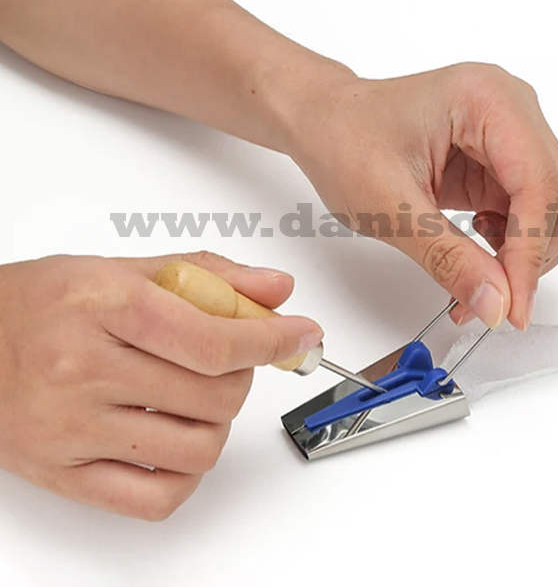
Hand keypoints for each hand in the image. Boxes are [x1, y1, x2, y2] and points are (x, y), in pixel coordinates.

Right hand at [0, 252, 321, 519]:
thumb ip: (209, 276)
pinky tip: (178, 440)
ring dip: (220, 423)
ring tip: (201, 398)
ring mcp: (72, 428)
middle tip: (231, 360)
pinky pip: (155, 498)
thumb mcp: (126, 269)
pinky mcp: (63, 472)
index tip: (301, 335)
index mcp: (105, 307)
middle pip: (216, 395)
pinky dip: (187, 474)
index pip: (213, 338)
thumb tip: (278, 289)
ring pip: (196, 449)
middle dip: (245, 376)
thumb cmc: (46, 300)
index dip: (273, 339)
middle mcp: (84, 369)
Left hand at [292, 63, 557, 330]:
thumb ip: (447, 257)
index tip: (512, 308)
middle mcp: (511, 109)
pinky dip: (510, 248)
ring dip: (523, 258)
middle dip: (530, 260)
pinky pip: (527, 214)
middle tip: (491, 304)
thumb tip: (496, 303)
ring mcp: (509, 135)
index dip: (531, 255)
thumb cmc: (343, 139)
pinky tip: (475, 253)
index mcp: (488, 100)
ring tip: (475, 282)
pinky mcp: (498, 161)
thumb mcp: (388, 205)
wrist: (324, 121)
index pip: (539, 186)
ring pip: (552, 212)